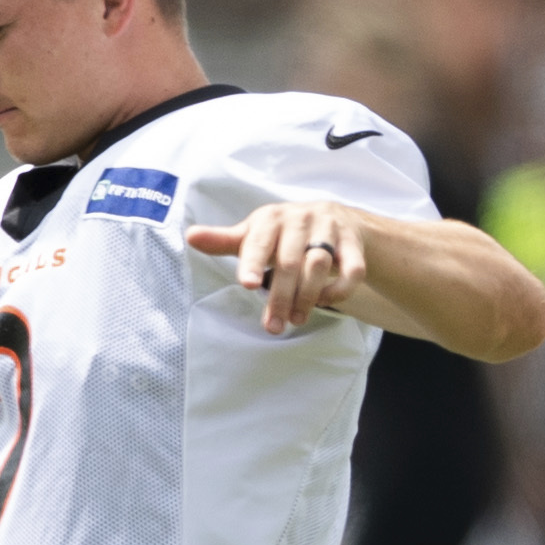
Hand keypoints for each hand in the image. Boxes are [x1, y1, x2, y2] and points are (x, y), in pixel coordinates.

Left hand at [188, 200, 372, 335]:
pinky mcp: (354, 242)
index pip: (260, 241)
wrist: (334, 217)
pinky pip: (353, 269)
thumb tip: (190, 236)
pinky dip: (340, 289)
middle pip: (290, 261)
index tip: (248, 285)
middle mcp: (301, 218)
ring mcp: (330, 228)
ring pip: (320, 266)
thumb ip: (224, 241)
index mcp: (271, 217)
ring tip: (296, 320)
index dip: (253, 262)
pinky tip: (324, 302)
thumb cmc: (283, 233)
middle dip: (280, 297)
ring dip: (307, 297)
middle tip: (272, 326)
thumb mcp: (254, 234)